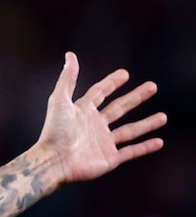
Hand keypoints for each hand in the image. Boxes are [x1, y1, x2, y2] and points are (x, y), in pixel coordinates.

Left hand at [36, 51, 165, 184]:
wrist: (53, 161)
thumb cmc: (54, 131)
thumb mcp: (60, 100)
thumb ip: (68, 79)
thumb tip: (70, 55)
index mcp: (82, 111)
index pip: (100, 93)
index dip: (111, 83)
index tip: (125, 74)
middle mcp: (94, 125)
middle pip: (119, 108)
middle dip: (135, 98)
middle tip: (152, 87)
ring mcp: (102, 142)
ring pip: (129, 131)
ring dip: (146, 124)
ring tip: (163, 116)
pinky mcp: (109, 158)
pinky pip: (131, 152)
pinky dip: (145, 147)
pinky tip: (159, 141)